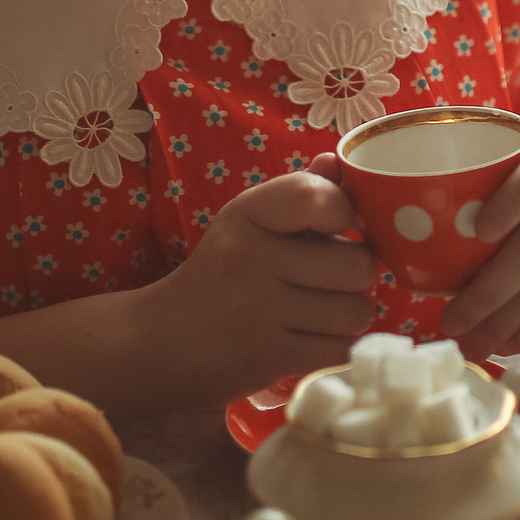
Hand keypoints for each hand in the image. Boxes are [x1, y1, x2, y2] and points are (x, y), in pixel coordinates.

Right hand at [134, 164, 375, 403]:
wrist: (162, 341)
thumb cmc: (221, 273)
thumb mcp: (249, 221)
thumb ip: (298, 191)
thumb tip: (338, 163)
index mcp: (247, 213)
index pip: (315, 196)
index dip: (346, 210)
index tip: (342, 225)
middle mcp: (249, 258)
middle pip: (355, 264)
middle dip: (357, 273)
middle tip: (336, 278)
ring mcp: (259, 311)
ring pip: (355, 311)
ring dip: (351, 314)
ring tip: (327, 310)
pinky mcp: (269, 357)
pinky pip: (341, 349)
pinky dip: (339, 346)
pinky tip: (317, 338)